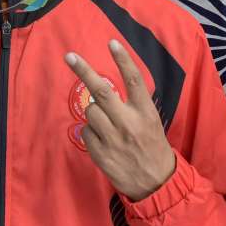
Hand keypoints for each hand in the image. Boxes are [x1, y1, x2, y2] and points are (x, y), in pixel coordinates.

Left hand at [64, 40, 176, 201]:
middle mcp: (128, 122)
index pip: (133, 80)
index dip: (123, 59)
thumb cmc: (153, 146)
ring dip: (93, 112)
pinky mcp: (100, 153)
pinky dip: (91, 132)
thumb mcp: (151, 121)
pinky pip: (86, 133)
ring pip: (90, 112)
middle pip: (102, 90)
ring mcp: (113, 139)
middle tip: (70, 56)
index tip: (112, 42)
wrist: (155, 182)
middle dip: (84, 71)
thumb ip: (132, 105)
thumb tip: (103, 89)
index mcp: (145, 112)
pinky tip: (103, 140)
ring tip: (106, 124)